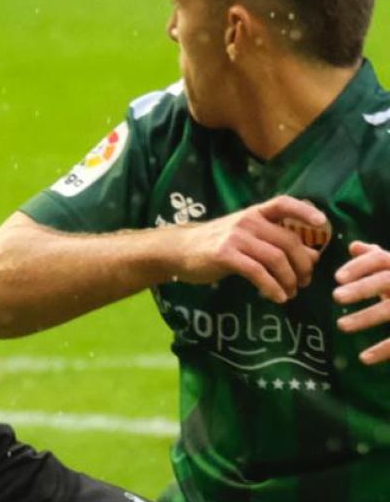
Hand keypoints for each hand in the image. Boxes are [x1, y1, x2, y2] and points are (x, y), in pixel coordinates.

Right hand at [172, 196, 328, 303]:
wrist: (179, 250)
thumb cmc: (217, 244)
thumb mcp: (248, 236)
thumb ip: (277, 242)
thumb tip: (314, 256)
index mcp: (255, 213)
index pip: (283, 203)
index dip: (305, 211)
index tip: (323, 224)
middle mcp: (247, 221)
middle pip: (288, 241)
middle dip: (303, 265)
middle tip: (305, 282)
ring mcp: (235, 237)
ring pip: (276, 259)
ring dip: (289, 280)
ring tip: (290, 293)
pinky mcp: (225, 255)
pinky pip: (258, 273)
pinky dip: (272, 288)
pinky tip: (276, 298)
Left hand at [334, 241, 389, 363]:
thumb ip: (377, 258)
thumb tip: (354, 246)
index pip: (380, 259)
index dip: (360, 266)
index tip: (337, 278)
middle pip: (386, 281)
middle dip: (362, 288)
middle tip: (335, 296)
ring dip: (366, 317)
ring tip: (341, 325)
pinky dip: (384, 350)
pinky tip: (364, 358)